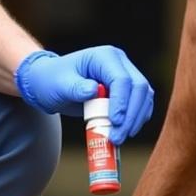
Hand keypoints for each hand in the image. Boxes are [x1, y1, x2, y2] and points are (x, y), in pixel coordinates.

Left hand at [15, 47, 153, 143]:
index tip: (115, 122)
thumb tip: (94, 90)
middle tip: (118, 137)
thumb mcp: (59, 85)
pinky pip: (141, 105)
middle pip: (139, 87)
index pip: (122, 79)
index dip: (122, 102)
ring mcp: (126, 76)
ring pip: (144, 97)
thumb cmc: (52, 80)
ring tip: (119, 138)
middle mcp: (120, 64)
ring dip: (136, 119)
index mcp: (105, 57)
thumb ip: (76, 88)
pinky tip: (125, 132)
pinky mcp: (127, 92)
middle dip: (132, 115)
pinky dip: (136, 120)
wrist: (51, 84)